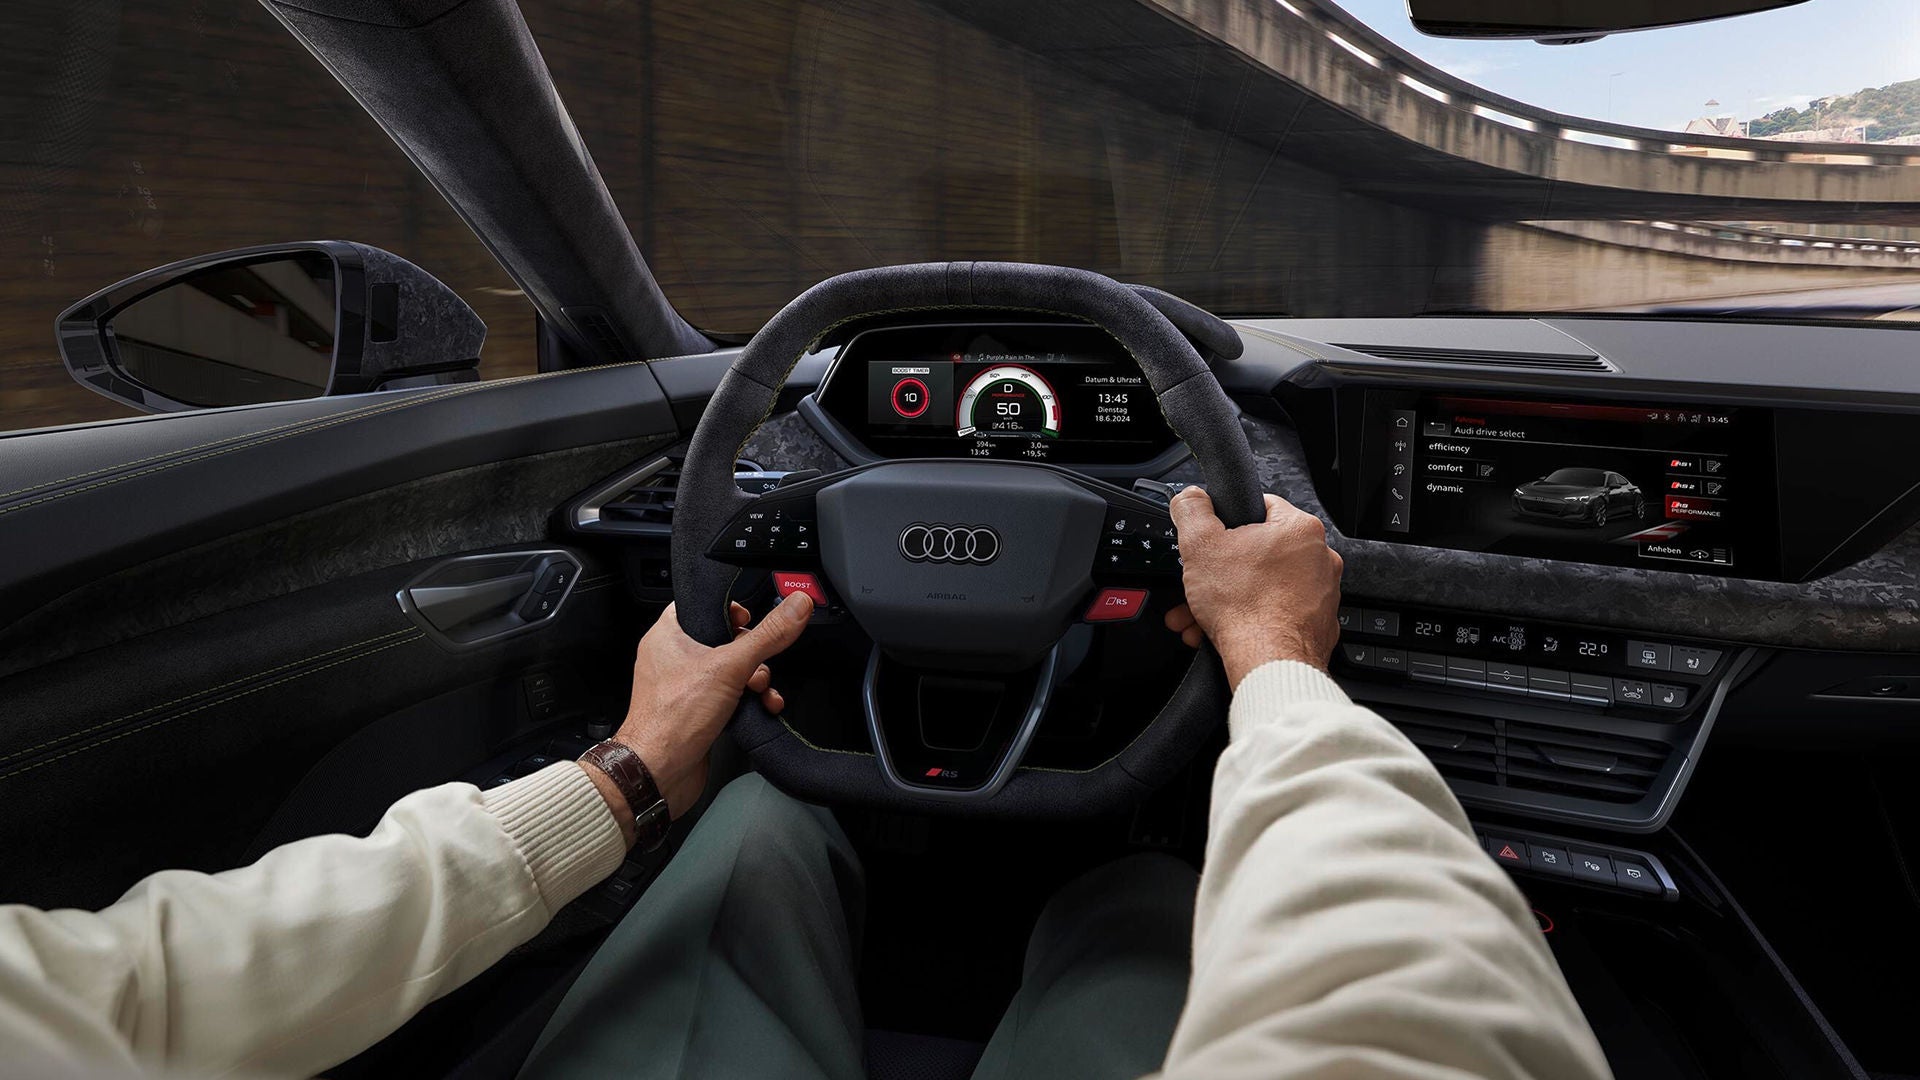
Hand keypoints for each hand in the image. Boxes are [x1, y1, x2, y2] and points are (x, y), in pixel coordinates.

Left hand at [601, 594, 812, 824]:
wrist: (658, 773)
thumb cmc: (671, 720)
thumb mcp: (729, 666)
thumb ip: (768, 635)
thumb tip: (796, 606)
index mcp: (669, 636)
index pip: (702, 606)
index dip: (730, 610)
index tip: (751, 619)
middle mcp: (674, 659)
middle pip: (725, 641)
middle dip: (752, 655)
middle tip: (756, 666)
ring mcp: (686, 687)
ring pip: (732, 671)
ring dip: (755, 680)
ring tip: (760, 690)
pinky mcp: (698, 713)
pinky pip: (730, 697)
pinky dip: (749, 701)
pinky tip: (762, 707)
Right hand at [1162, 488, 1342, 687]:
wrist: (1269, 663)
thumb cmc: (1246, 607)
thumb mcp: (1200, 545)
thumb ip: (1192, 510)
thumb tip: (1191, 498)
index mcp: (1300, 529)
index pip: (1260, 507)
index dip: (1227, 523)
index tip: (1213, 541)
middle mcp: (1320, 559)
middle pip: (1258, 554)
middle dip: (1220, 573)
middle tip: (1200, 585)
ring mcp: (1322, 595)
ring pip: (1264, 588)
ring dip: (1228, 600)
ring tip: (1201, 617)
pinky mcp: (1317, 625)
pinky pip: (1277, 614)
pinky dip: (1250, 621)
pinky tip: (1225, 632)